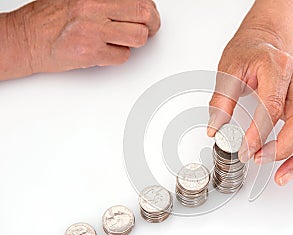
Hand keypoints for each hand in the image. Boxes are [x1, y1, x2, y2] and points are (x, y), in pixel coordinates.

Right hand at [9, 0, 159, 73]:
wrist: (25, 40)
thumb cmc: (48, 19)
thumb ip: (106, 1)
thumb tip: (133, 4)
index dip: (148, 8)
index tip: (149, 14)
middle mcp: (93, 7)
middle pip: (144, 14)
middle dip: (152, 24)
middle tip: (150, 29)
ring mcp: (93, 31)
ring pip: (139, 37)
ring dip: (135, 41)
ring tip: (124, 40)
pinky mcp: (91, 53)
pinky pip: (123, 56)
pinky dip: (118, 56)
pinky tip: (106, 50)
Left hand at [208, 29, 292, 185]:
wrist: (264, 43)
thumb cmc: (248, 53)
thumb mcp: (228, 70)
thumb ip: (222, 100)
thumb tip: (215, 129)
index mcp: (278, 69)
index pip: (272, 107)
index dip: (258, 133)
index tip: (244, 150)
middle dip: (283, 148)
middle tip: (259, 161)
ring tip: (283, 177)